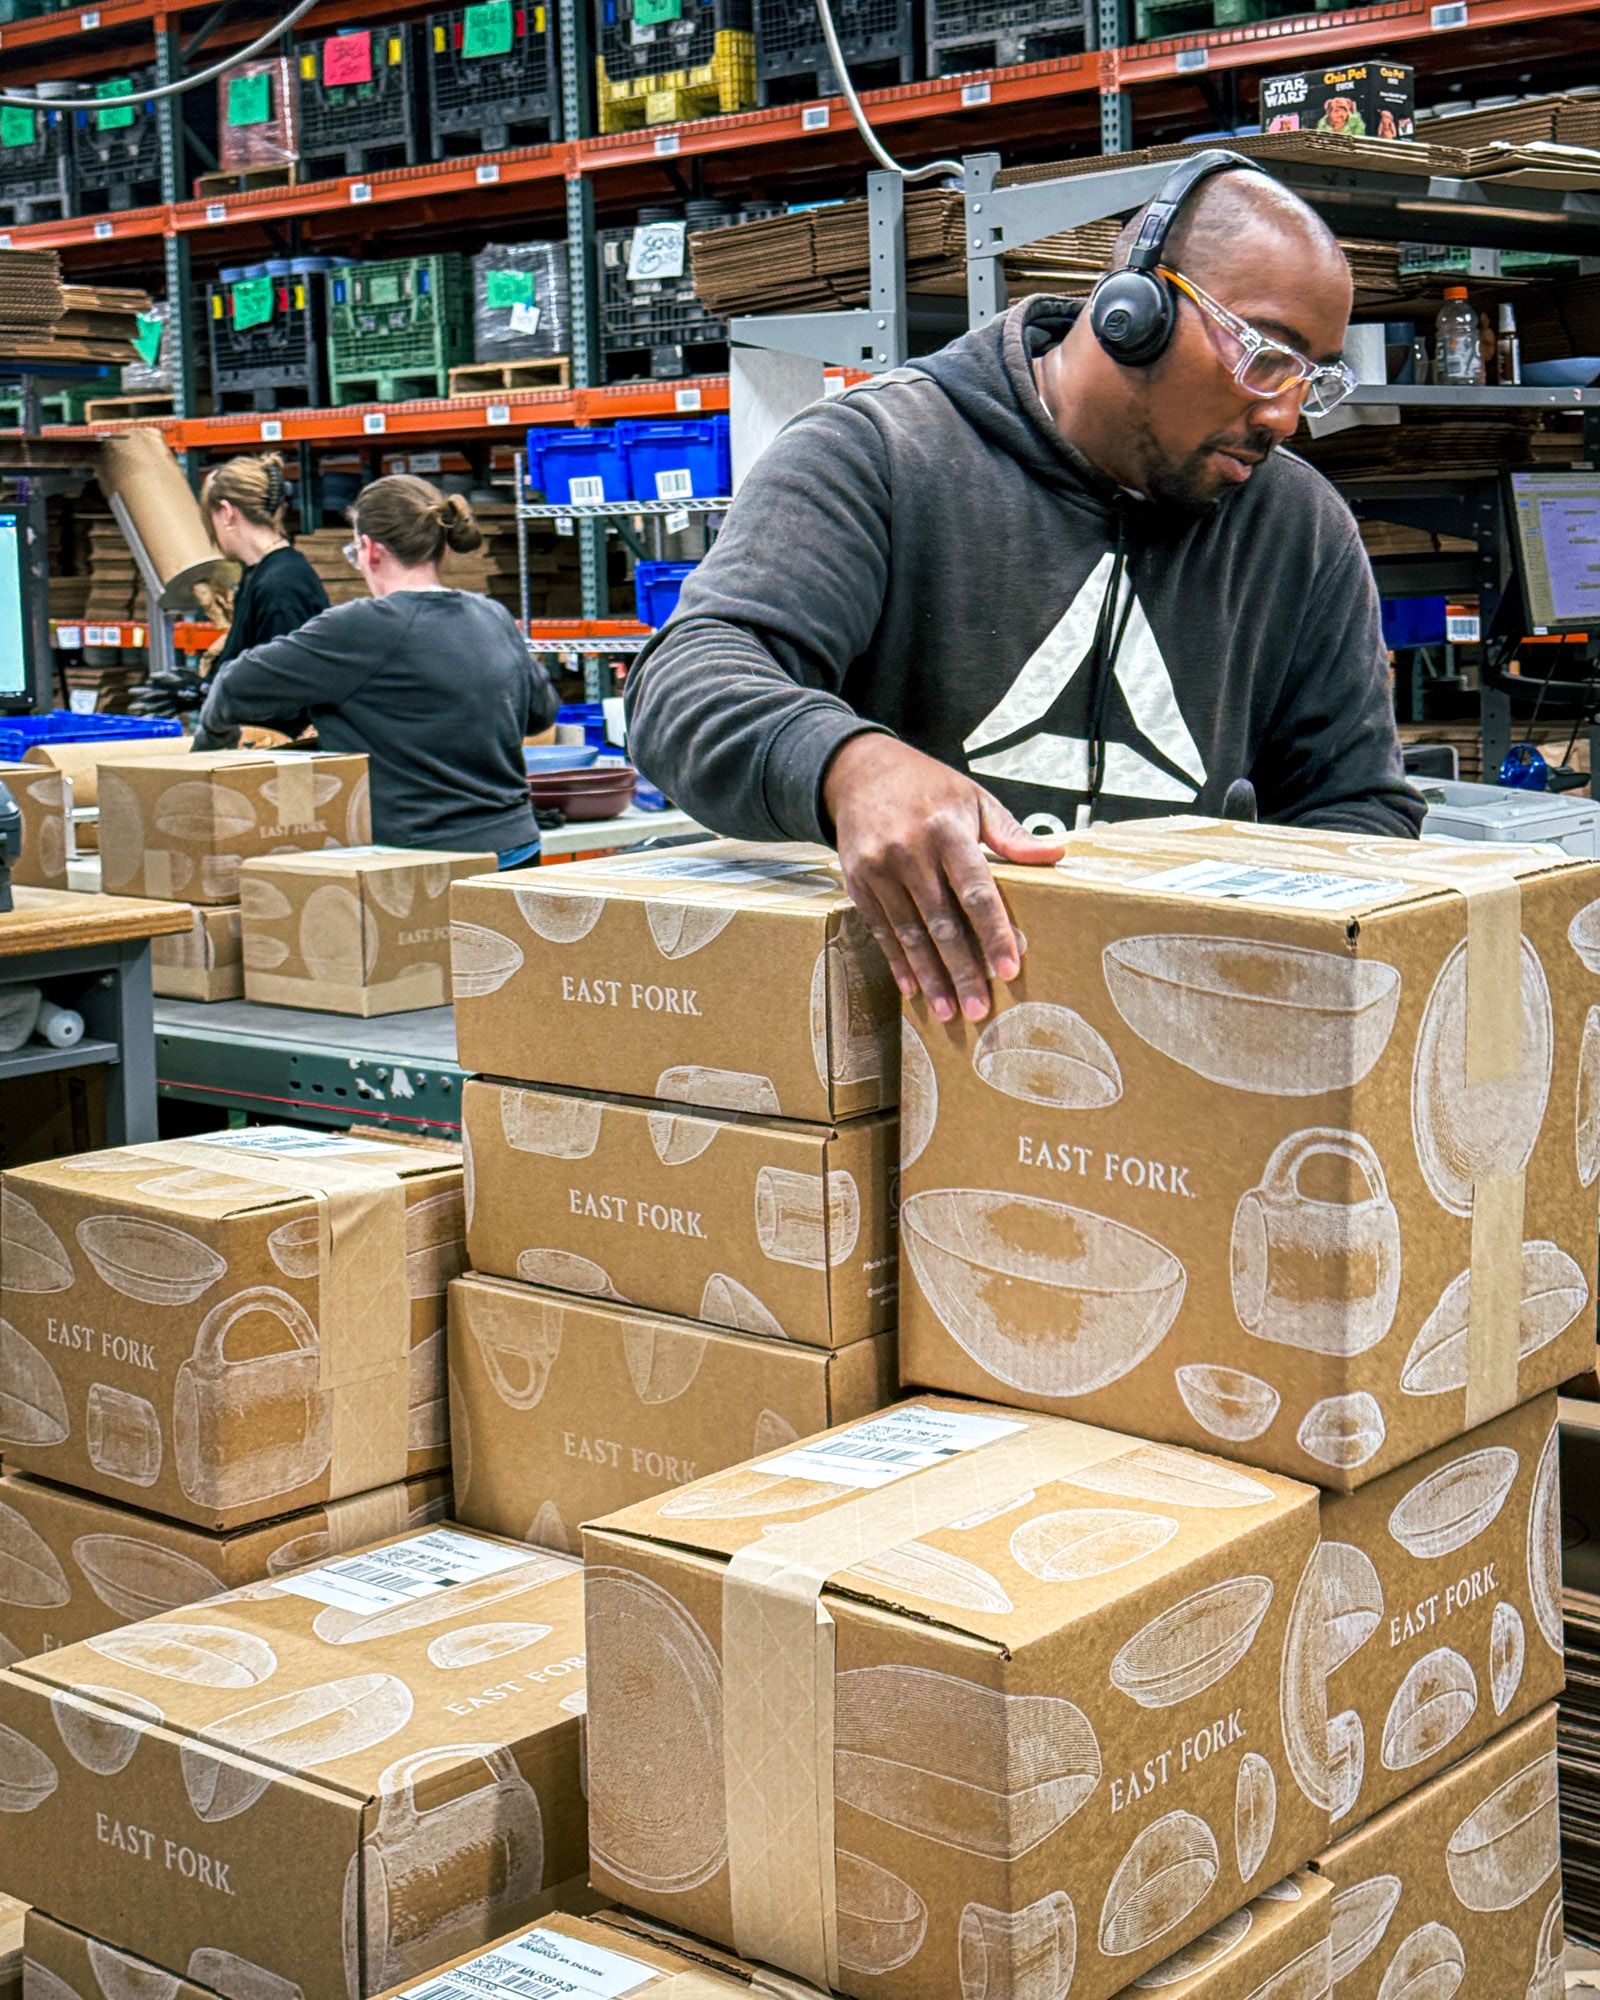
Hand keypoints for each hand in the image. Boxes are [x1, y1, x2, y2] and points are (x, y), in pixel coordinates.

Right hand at [824, 734, 1065, 1023]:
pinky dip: (898, 962)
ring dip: (930, 976)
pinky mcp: (858, 882)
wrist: (858, 771)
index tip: (1010, 967)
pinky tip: (914, 989)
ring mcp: (879, 869)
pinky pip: (881, 930)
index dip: (994, 932)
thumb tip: (1056, 855)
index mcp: (947, 831)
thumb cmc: (927, 787)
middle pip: (942, 922)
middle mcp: (910, 852)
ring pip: (910, 933)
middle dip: (962, 969)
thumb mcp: (973, 798)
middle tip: (979, 1008)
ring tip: (949, 1012)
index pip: (976, 891)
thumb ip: (1011, 833)